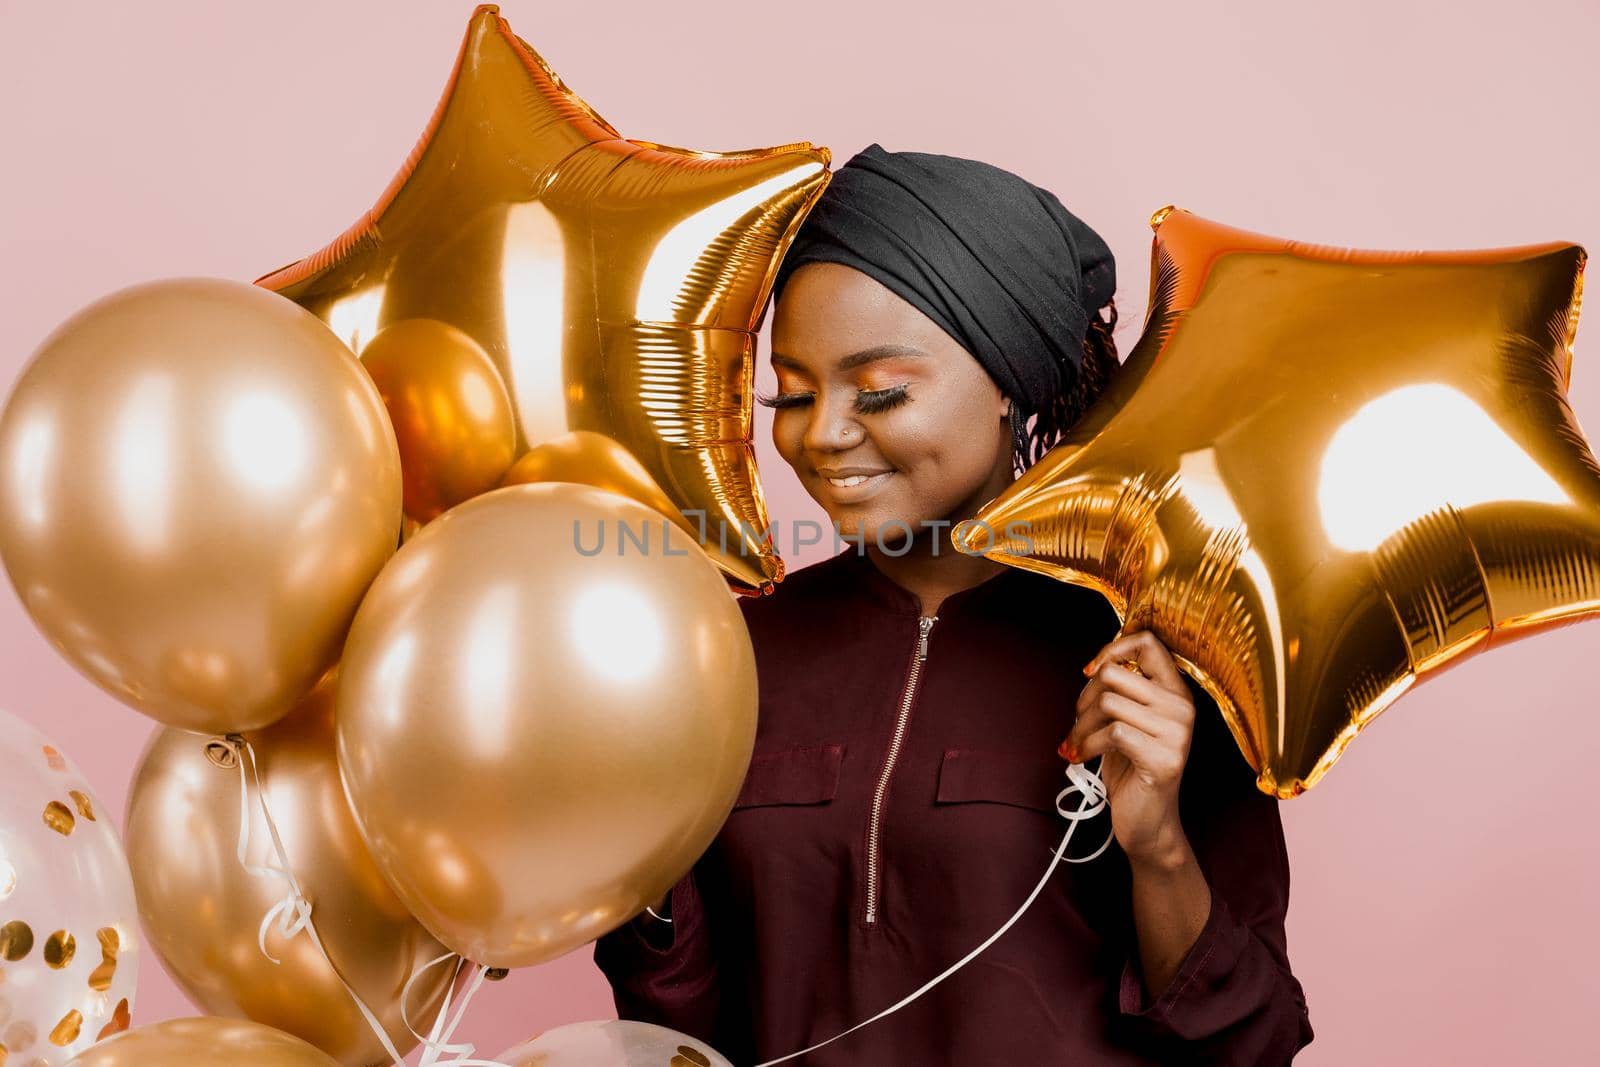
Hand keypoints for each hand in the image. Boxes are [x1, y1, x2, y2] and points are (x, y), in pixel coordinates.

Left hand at [1059, 630, 1196, 868]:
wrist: (1147, 822)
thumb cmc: (1131, 768)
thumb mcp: (1129, 721)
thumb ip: (1122, 691)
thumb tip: (1094, 664)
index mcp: (1176, 691)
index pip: (1148, 642)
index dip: (1111, 649)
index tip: (1090, 672)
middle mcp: (1182, 707)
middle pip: (1114, 673)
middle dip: (1083, 698)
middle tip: (1077, 723)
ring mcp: (1177, 734)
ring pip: (1108, 703)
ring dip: (1079, 726)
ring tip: (1075, 743)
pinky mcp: (1163, 759)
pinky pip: (1112, 733)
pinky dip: (1085, 745)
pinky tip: (1078, 757)